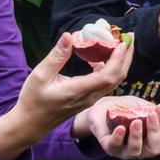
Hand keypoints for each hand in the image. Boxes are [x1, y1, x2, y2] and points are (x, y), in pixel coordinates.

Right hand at [12, 33, 133, 135]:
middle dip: (126, 57)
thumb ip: (57, 56)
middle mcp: (89, 97)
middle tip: (129, 37)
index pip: (107, 76)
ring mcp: (90, 99)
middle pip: (117, 77)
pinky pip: (105, 83)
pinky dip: (109, 68)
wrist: (31, 124)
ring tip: (120, 43)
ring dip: (120, 62)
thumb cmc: (33, 100)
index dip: (118, 59)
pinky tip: (100, 57)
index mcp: (78, 91)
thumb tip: (70, 36)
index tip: (122, 42)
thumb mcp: (40, 75)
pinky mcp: (88, 99)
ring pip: (113, 80)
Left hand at [80, 96, 159, 159]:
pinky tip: (121, 128)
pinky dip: (119, 138)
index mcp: (153, 139)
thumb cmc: (128, 109)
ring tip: (136, 121)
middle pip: (155, 149)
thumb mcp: (147, 109)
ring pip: (136, 151)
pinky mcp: (109, 147)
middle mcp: (141, 149)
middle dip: (155, 132)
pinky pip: (115, 147)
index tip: (159, 108)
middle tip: (151, 115)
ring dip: (137, 136)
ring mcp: (125, 150)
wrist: (104, 107)